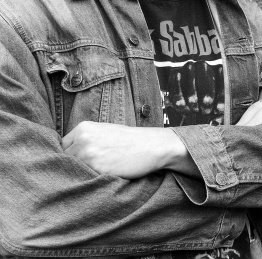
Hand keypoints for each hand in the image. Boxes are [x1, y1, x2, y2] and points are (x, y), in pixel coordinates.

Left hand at [62, 121, 188, 178]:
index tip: (79, 162)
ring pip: (71, 171)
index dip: (70, 156)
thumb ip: (86, 139)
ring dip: (79, 175)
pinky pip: (84, 179)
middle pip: (63, 159)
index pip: (62, 146)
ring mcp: (88, 154)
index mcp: (83, 128)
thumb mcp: (105, 132)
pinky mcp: (97, 169)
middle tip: (86, 171)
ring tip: (94, 175)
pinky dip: (89, 181)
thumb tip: (68, 155)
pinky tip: (100, 179)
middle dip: (73, 166)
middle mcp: (83, 139)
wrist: (153, 145)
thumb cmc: (131, 140)